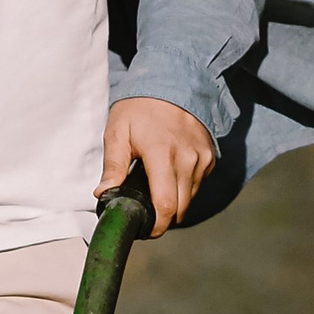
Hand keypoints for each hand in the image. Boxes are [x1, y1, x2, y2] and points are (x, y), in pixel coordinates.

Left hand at [99, 97, 216, 230]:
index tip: (145, 230)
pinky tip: (169, 175)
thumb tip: (104, 194)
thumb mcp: (118, 132)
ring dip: (174, 203)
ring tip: (154, 191)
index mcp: (162, 154)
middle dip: (163, 218)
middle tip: (145, 214)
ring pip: (190, 198)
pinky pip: (197, 184)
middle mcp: (187, 159)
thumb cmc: (140, 108)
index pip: (165, 205)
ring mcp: (202, 158)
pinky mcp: (210, 157)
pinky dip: (184, 188)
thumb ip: (113, 166)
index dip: (156, 226)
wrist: (172, 82)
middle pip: (179, 208)